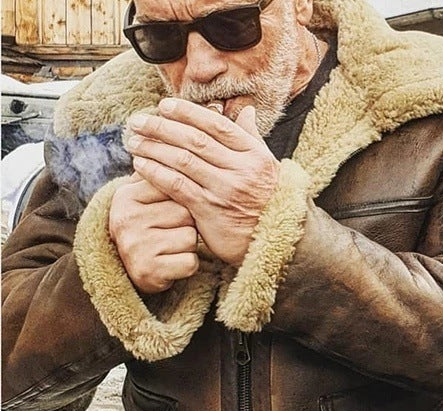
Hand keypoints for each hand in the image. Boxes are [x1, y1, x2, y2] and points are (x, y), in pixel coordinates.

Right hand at [109, 176, 197, 293]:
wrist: (131, 270)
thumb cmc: (148, 228)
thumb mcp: (145, 198)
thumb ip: (158, 172)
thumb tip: (179, 135)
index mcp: (126, 196)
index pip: (175, 186)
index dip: (183, 200)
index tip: (172, 208)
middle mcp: (127, 219)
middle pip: (186, 212)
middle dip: (188, 223)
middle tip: (170, 232)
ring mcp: (136, 247)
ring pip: (190, 237)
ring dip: (189, 245)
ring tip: (171, 247)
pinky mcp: (149, 271)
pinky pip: (190, 262)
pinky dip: (188, 265)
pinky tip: (173, 263)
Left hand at [126, 99, 279, 264]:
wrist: (276, 241)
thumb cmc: (269, 202)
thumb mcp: (268, 167)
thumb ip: (252, 139)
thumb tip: (247, 111)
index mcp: (254, 155)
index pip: (216, 125)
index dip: (187, 113)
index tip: (164, 106)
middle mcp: (241, 170)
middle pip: (195, 140)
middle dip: (162, 127)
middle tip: (138, 121)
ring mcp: (225, 190)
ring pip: (183, 160)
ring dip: (153, 148)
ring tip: (134, 141)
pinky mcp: (210, 211)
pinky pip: (177, 186)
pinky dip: (156, 173)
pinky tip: (140, 166)